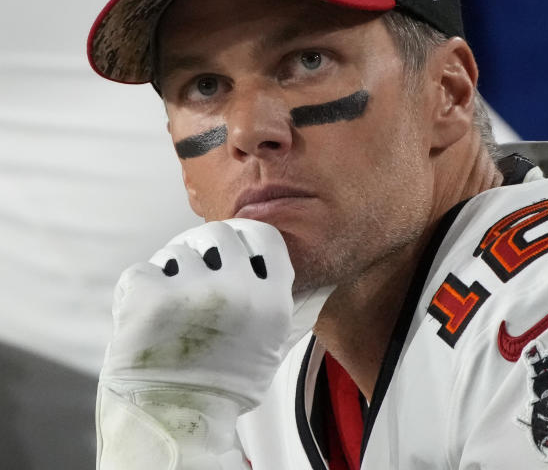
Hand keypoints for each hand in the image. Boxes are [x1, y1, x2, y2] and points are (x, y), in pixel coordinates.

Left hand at [97, 219, 294, 469]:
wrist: (179, 421)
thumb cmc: (226, 387)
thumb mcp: (270, 347)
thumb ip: (279, 308)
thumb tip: (301, 279)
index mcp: (271, 300)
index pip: (265, 238)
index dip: (246, 237)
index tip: (232, 247)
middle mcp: (237, 289)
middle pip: (219, 234)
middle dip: (204, 248)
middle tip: (194, 270)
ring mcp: (193, 291)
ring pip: (178, 251)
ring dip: (171, 271)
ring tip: (168, 304)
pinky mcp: (151, 297)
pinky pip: (141, 272)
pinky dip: (139, 289)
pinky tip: (143, 315)